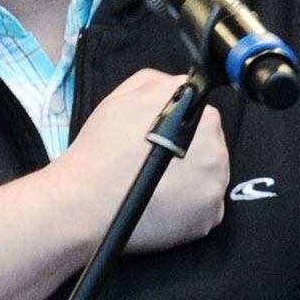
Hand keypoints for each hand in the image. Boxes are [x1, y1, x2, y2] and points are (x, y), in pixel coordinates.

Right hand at [65, 71, 228, 255]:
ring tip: (160, 190)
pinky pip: (208, 210)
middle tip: (159, 167)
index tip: (164, 141)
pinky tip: (165, 208)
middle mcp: (216, 146)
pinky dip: (192, 211)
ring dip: (193, 183)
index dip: (182, 128)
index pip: (202, 117)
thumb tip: (182, 86)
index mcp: (198, 114)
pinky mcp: (211, 216)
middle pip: (212, 148)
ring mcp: (215, 184)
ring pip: (211, 179)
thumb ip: (158, 83)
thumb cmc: (100, 149)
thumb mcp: (122, 97)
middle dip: (192, 155)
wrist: (84, 204)